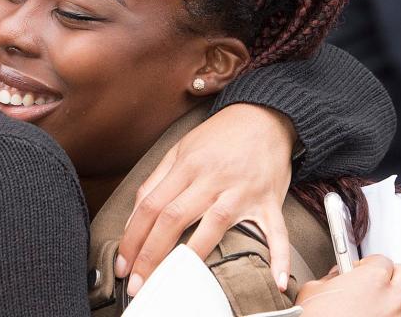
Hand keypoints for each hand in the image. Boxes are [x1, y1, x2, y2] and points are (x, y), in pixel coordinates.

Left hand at [117, 104, 295, 295]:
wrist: (265, 116)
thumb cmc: (220, 136)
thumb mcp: (181, 149)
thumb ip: (156, 182)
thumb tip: (134, 218)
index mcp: (187, 166)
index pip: (151, 206)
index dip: (133, 238)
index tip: (122, 265)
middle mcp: (212, 179)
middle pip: (173, 218)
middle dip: (151, 255)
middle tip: (136, 284)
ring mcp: (242, 192)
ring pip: (213, 226)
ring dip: (191, 258)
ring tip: (175, 284)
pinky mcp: (270, 202)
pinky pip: (276, 232)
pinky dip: (279, 256)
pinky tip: (276, 281)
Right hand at [297, 255, 400, 316]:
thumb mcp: (314, 289)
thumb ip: (333, 278)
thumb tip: (337, 279)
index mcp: (373, 278)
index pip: (381, 259)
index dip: (366, 264)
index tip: (356, 270)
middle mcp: (392, 298)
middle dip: (392, 275)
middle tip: (373, 280)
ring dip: (389, 299)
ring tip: (367, 305)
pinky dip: (385, 315)